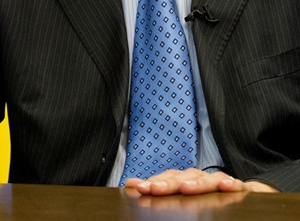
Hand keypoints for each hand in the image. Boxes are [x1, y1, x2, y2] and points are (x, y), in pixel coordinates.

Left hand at [124, 168, 277, 195]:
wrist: (246, 195)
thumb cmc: (209, 197)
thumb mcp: (184, 195)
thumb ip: (160, 191)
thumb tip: (130, 183)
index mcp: (185, 181)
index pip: (167, 179)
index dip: (153, 182)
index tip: (136, 187)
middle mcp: (200, 179)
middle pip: (182, 178)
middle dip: (167, 183)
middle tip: (153, 188)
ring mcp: (220, 183)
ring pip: (207, 180)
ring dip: (196, 183)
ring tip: (185, 189)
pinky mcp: (241, 188)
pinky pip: (237, 185)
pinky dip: (231, 184)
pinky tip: (227, 187)